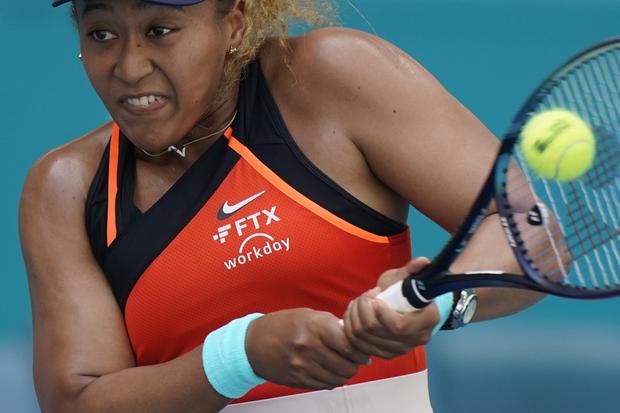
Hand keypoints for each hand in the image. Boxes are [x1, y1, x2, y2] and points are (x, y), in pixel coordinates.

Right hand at [245, 308, 370, 389]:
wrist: (253, 343)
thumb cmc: (282, 325)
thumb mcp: (307, 315)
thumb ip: (331, 325)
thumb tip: (354, 338)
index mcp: (314, 327)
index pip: (348, 345)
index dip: (359, 349)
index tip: (361, 350)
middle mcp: (309, 347)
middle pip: (346, 365)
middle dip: (355, 364)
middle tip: (355, 360)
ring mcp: (303, 366)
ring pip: (338, 378)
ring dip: (344, 374)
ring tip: (342, 365)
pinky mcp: (298, 379)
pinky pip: (325, 385)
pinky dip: (332, 380)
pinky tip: (329, 372)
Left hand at [342, 258, 440, 358]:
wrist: (406, 304)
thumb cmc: (407, 287)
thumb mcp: (407, 276)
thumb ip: (413, 269)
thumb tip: (422, 261)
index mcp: (427, 320)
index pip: (398, 326)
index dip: (381, 313)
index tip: (375, 296)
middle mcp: (416, 339)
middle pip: (375, 331)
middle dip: (363, 310)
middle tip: (365, 296)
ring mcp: (401, 349)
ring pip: (363, 339)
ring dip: (354, 317)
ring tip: (358, 303)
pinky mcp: (386, 354)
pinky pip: (359, 346)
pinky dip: (351, 329)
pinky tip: (354, 315)